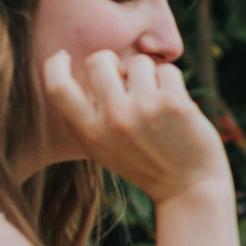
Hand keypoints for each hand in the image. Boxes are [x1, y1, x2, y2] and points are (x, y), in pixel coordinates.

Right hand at [41, 49, 226, 204]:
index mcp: (91, 133)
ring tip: (155, 100)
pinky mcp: (174, 103)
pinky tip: (175, 105)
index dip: (56, 65)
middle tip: (126, 79)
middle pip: (98, 60)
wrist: (189, 188)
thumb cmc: (145, 164)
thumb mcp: (103, 149)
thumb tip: (69, 69)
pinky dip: (172, 83)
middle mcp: (114, 119)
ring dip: (148, 75)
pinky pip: (167, 70)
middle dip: (113, 63)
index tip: (65, 56)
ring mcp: (144, 109)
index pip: (57, 87)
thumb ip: (85, 116)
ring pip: (138, 61)